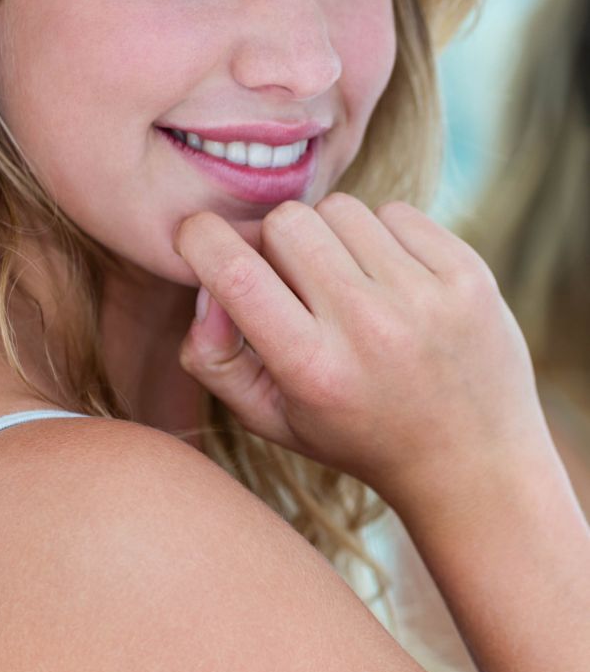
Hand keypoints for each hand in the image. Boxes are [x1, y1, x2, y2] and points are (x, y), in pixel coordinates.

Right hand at [173, 193, 553, 506]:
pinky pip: (395, 212)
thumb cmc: (354, 434)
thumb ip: (212, 357)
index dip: (200, 240)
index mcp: (312, 370)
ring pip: (339, 208)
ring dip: (330, 238)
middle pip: (286, 221)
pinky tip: (393, 283)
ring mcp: (426, 297)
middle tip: (293, 282)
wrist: (474, 462)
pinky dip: (382, 237)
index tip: (196, 239)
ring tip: (349, 286)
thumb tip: (204, 288)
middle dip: (274, 242)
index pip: (235, 272)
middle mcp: (370, 328)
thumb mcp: (269, 417)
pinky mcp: (469, 273)